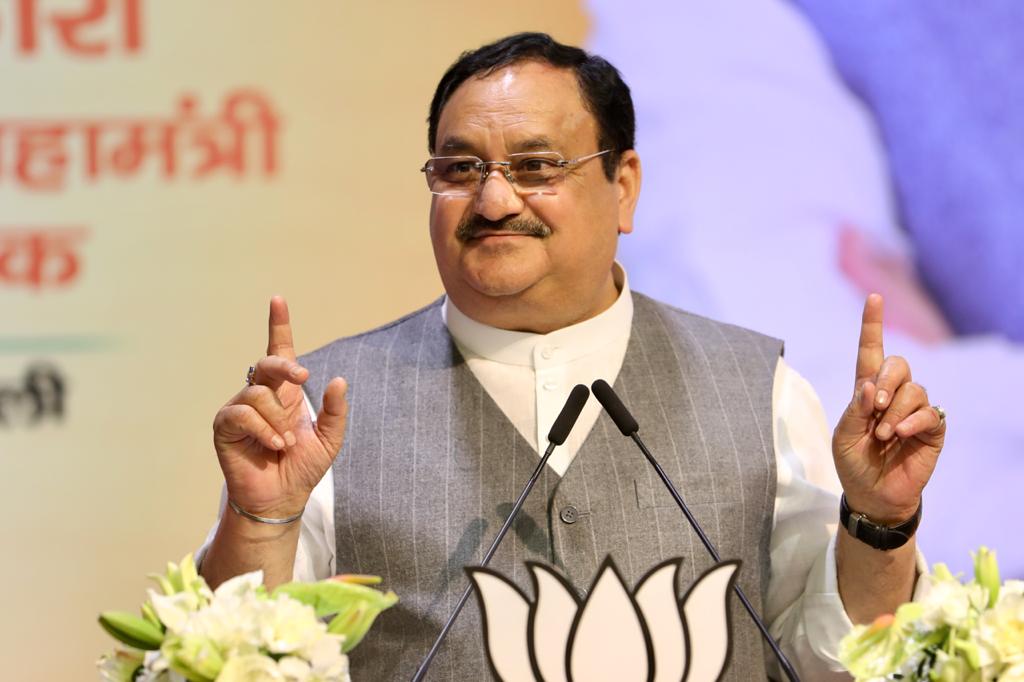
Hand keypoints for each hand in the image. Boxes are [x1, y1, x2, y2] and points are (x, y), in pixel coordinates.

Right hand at [212, 296, 347, 518]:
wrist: (282, 498)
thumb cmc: (302, 467)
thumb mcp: (329, 438)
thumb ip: (335, 410)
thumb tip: (337, 380)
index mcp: (285, 393)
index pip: (280, 352)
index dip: (279, 325)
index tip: (278, 300)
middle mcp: (261, 395)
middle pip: (268, 362)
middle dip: (285, 366)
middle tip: (302, 377)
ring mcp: (240, 408)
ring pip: (259, 393)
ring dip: (278, 420)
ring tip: (285, 443)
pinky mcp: (225, 425)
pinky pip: (243, 413)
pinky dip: (263, 428)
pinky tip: (274, 445)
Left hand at [832, 294, 945, 524]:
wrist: (872, 495)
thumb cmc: (854, 463)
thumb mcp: (844, 436)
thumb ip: (855, 409)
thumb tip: (870, 384)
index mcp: (866, 391)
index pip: (870, 352)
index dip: (872, 325)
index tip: (874, 298)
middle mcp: (892, 395)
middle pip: (897, 364)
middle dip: (885, 380)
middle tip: (874, 407)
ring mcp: (913, 410)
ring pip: (913, 389)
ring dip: (894, 410)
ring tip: (882, 435)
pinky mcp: (931, 428)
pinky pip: (929, 412)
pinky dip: (912, 421)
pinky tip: (900, 434)